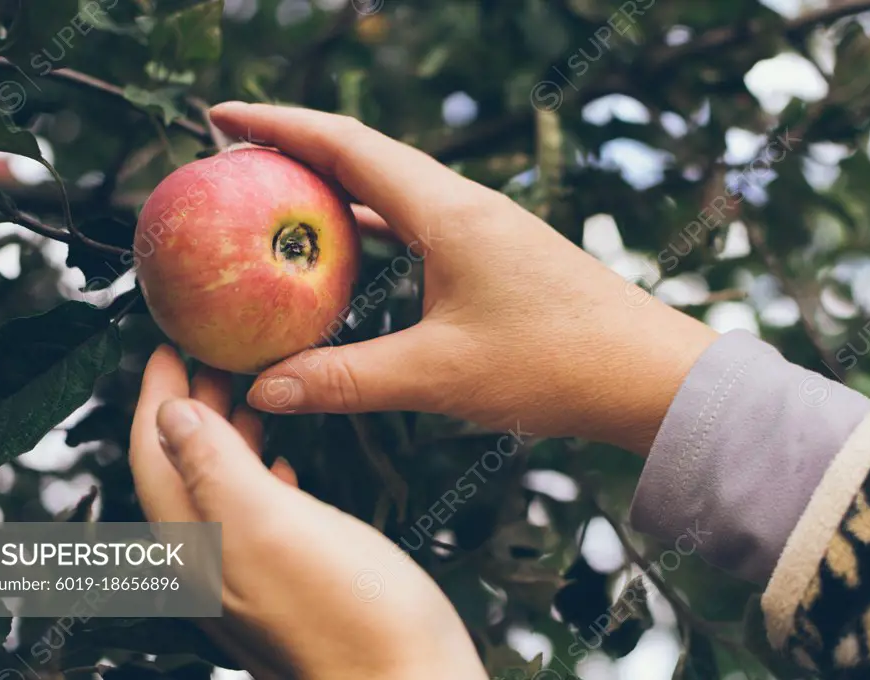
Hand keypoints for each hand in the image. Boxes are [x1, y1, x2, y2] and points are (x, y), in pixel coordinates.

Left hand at [129, 346, 487, 679]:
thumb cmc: (349, 615)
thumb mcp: (271, 527)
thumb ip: (216, 468)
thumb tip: (172, 415)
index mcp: (198, 546)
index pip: (156, 455)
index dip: (157, 395)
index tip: (169, 345)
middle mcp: (215, 563)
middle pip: (187, 467)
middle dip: (192, 404)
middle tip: (212, 351)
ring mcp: (254, 574)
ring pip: (225, 486)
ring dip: (230, 433)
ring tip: (248, 389)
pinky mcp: (294, 580)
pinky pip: (261, 513)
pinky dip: (264, 475)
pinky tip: (285, 462)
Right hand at [210, 102, 717, 454]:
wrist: (649, 373)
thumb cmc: (554, 365)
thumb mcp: (439, 375)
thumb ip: (346, 380)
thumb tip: (264, 391)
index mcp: (447, 211)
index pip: (345, 145)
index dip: (277, 124)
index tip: (220, 115)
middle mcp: (464, 204)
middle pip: (365, 154)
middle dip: (297, 148)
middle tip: (236, 158)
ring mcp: (484, 226)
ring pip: (393, 188)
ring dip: (336, 186)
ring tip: (281, 197)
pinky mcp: (497, 253)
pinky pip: (417, 222)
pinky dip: (373, 226)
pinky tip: (353, 249)